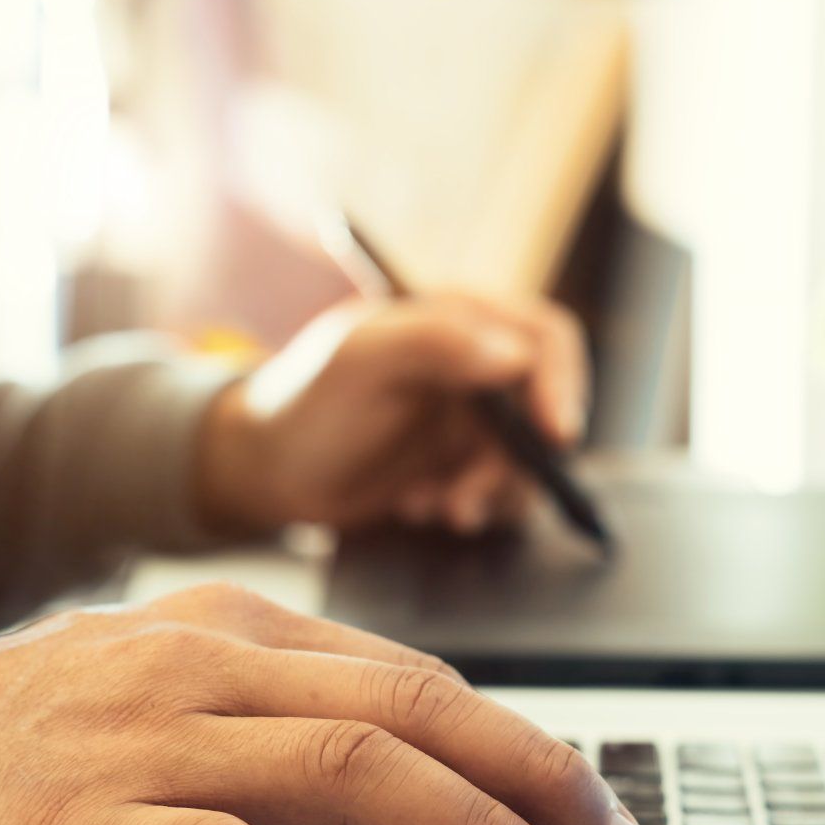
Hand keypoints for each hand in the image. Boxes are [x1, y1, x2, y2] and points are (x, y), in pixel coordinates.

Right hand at [0, 583, 653, 824]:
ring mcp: (144, 739)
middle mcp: (201, 665)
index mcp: (227, 630)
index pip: (413, 678)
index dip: (521, 746)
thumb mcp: (152, 693)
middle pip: (413, 712)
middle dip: (538, 786)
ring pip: (352, 771)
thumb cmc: (1, 747)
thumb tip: (401, 767)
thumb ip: (266, 712)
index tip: (590, 810)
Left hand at [193, 293, 587, 534]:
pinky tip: (417, 507)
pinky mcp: (463, 463)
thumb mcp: (358, 360)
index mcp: (460, 317)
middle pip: (544, 410)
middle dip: (514, 463)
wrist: (264, 468)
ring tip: (429, 507)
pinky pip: (501, 492)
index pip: (544, 339)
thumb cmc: (302, 400)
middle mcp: (477, 363)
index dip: (560, 385)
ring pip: (527, 460)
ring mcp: (473, 417)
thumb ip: (433, 342)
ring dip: (487, 493)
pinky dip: (470, 507)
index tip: (555, 438)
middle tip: (464, 501)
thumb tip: (516, 354)